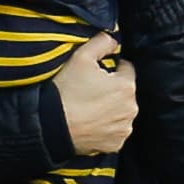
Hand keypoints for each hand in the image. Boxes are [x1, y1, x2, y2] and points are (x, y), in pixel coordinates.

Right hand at [53, 33, 136, 154]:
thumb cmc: (67, 91)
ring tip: (88, 107)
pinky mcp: (115, 144)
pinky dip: (106, 126)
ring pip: (120, 111)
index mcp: (127, 86)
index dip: (110, 68)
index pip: (126, 69)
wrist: (52, 125)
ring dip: (110, 108)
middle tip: (89, 90)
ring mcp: (123, 128)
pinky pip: (114, 130)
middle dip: (111, 89)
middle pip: (124, 92)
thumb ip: (102, 42)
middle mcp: (131, 109)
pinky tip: (90, 121)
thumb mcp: (81, 57)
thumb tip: (114, 39)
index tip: (95, 74)